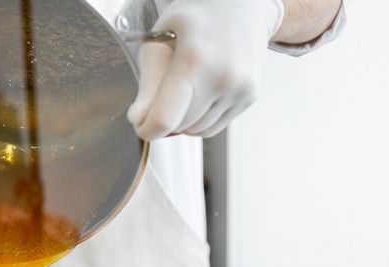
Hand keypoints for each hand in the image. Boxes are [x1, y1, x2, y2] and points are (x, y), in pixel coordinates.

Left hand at [127, 0, 283, 140]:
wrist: (238, 7)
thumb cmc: (192, 22)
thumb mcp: (159, 43)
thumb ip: (147, 85)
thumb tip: (138, 119)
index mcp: (194, 60)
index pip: (165, 118)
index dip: (147, 129)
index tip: (140, 125)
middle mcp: (222, 77)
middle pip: (180, 126)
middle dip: (165, 119)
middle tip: (162, 95)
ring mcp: (240, 88)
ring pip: (198, 131)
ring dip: (184, 121)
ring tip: (184, 89)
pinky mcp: (250, 97)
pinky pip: (215, 127)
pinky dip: (201, 119)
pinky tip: (200, 94)